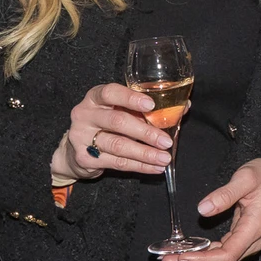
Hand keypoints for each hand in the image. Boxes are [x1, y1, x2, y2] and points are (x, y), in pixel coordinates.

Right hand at [50, 83, 171, 181]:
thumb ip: (145, 108)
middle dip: (145, 133)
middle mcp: (85, 115)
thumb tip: (184, 107)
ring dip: (145, 153)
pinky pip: (117, 163)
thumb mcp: (120, 110)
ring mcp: (81, 137)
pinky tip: (154, 168)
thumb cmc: (105, 124)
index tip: (151, 105)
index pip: (110, 93)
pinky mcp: (85, 158)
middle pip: (117, 122)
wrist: (76, 149)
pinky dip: (139, 166)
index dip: (131, 98)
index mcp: (95, 97)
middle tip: (166, 141)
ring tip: (164, 158)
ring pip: (118, 146)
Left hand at [166, 158, 260, 260]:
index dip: (203, 260)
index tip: (182, 256)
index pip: (227, 255)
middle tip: (167, 260)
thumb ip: (225, 194)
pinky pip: (222, 253)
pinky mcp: (242, 238)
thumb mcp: (246, 178)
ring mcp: (247, 242)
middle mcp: (252, 241)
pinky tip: (188, 251)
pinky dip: (204, 255)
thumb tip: (203, 209)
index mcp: (253, 229)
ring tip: (171, 258)